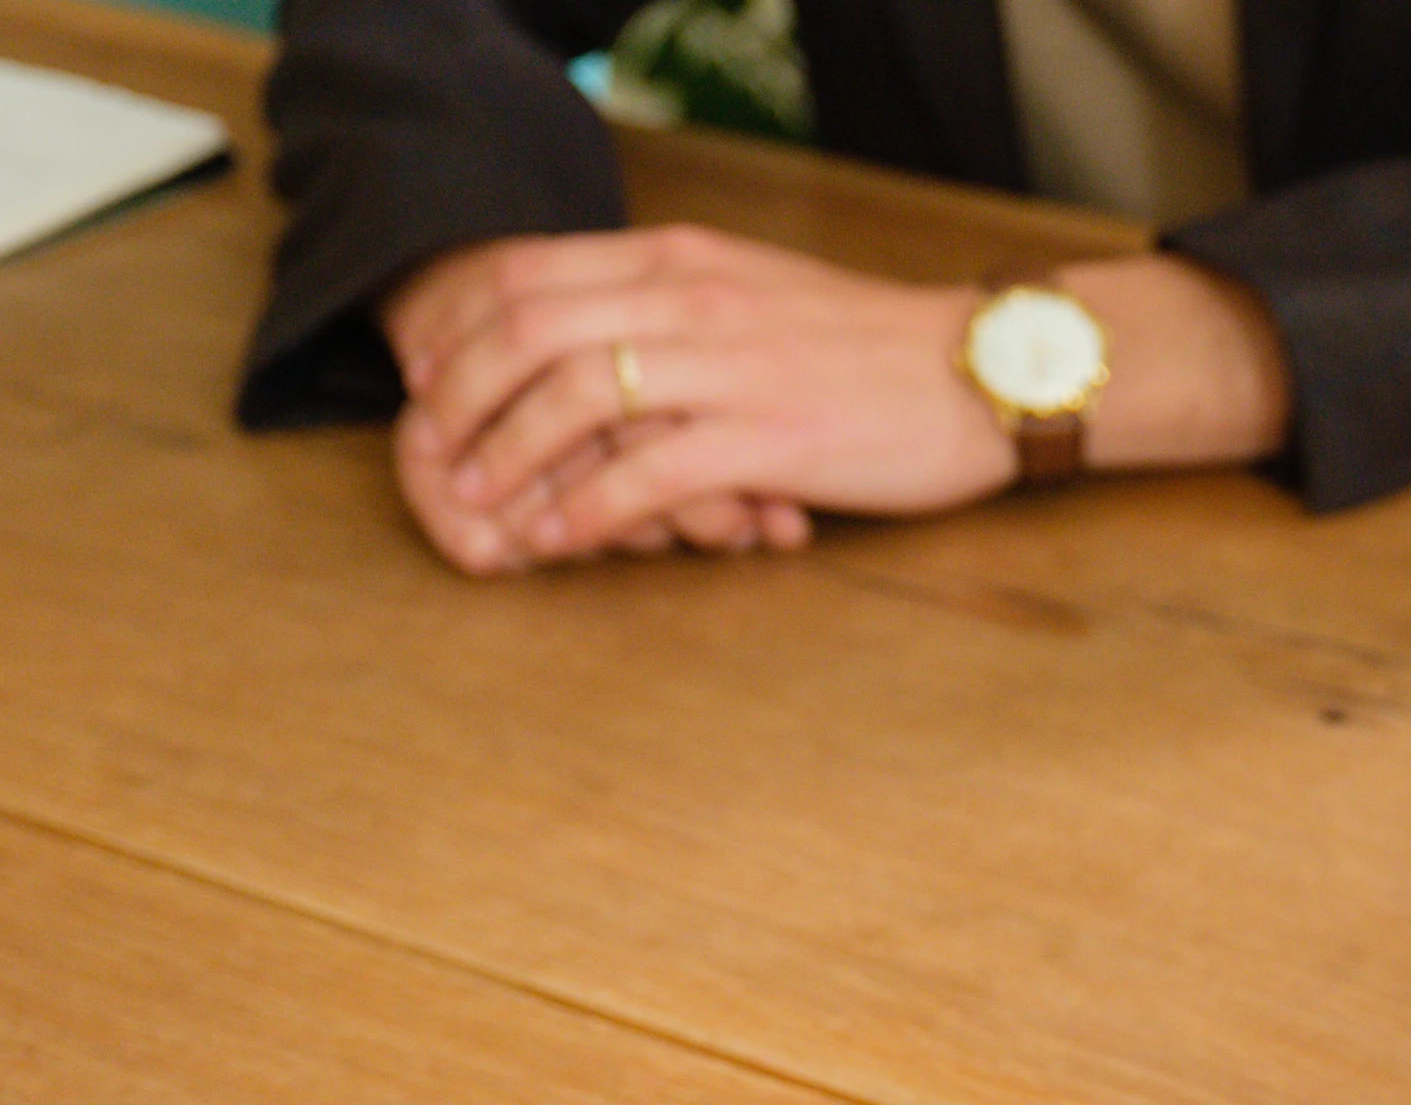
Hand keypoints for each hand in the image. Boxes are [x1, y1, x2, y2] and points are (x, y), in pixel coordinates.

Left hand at [386, 228, 994, 571]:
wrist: (982, 370)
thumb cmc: (871, 348)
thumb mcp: (754, 291)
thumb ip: (670, 302)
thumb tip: (592, 338)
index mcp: (679, 256)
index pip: (525, 272)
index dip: (456, 327)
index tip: (428, 379)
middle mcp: (690, 296)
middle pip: (525, 330)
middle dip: (458, 397)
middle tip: (433, 454)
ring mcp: (729, 365)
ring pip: (570, 398)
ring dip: (507, 457)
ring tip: (481, 505)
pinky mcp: (769, 438)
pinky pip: (646, 473)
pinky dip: (587, 510)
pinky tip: (560, 540)